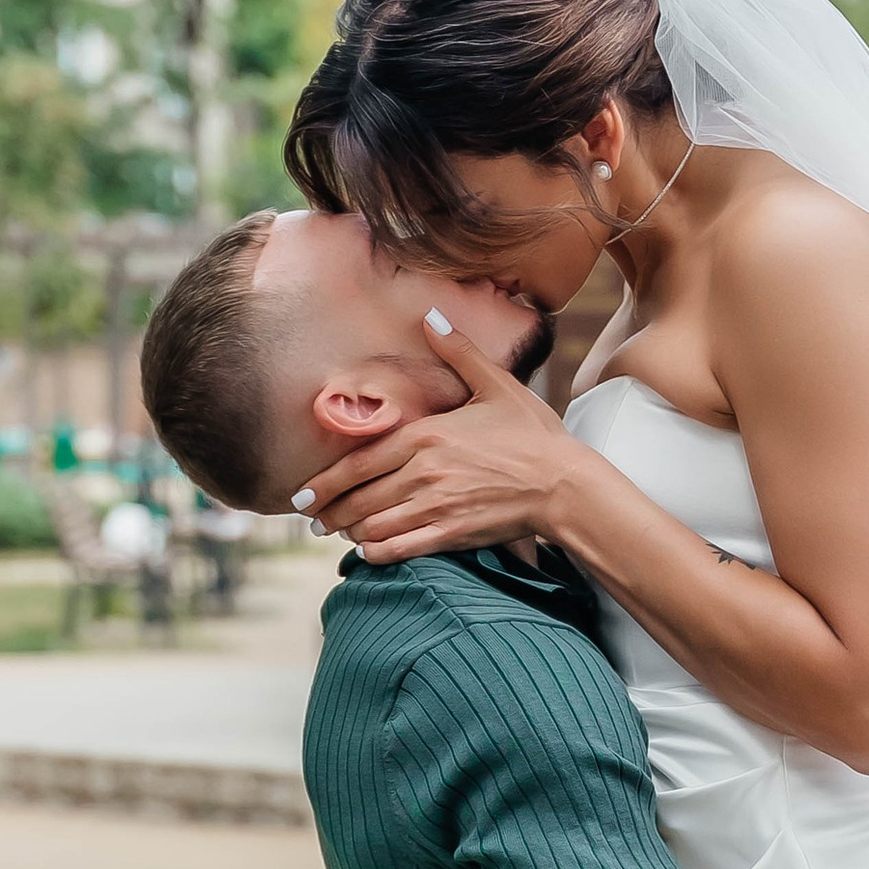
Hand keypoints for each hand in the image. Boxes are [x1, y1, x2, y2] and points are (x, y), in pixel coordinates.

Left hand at [297, 321, 579, 558]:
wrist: (565, 484)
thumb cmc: (533, 434)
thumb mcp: (496, 385)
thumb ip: (459, 352)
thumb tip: (430, 316)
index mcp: (426, 436)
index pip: (359, 462)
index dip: (326, 482)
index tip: (303, 494)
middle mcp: (423, 473)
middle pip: (359, 497)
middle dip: (330, 510)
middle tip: (312, 517)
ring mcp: (436, 506)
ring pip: (374, 524)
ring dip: (350, 531)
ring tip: (336, 532)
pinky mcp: (451, 534)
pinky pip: (400, 548)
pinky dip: (376, 552)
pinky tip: (367, 551)